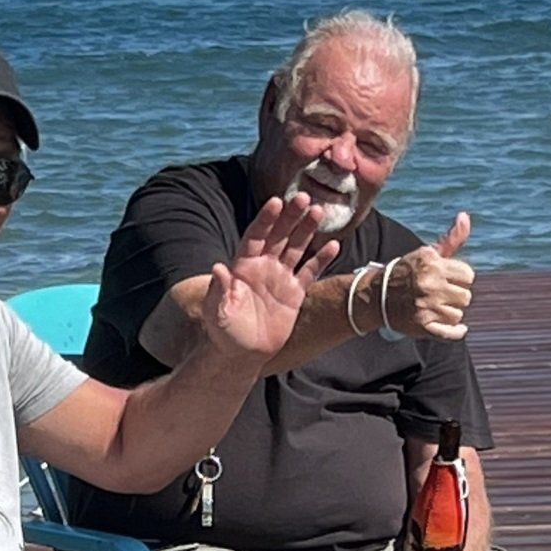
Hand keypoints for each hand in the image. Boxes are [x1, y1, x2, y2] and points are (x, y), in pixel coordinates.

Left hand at [202, 192, 339, 367]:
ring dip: (307, 230)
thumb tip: (217, 268)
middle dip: (290, 217)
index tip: (276, 202)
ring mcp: (280, 278)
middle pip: (279, 236)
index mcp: (243, 266)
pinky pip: (310, 272)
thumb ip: (219, 290)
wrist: (242, 353)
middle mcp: (263, 266)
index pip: (255, 236)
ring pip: (296, 248)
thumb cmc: (224, 332)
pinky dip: (321, 259)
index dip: (265, 220)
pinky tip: (334, 245)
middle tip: (304, 198)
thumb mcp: (217, 311)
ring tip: (319, 212)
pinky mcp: (294, 293)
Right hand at [387, 214, 474, 341]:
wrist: (377, 296)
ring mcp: (425, 307)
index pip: (468, 276)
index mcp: (432, 265)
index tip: (446, 280)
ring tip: (435, 307)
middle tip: (439, 295)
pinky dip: (456, 332)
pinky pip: (452, 333)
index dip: (459, 278)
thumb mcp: (428, 254)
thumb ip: (451, 238)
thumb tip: (465, 216)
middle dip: (455, 296)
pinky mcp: (422, 326)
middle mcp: (429, 285)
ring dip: (450, 312)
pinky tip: (457, 328)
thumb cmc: (408, 272)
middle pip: (466, 297)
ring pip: (458, 314)